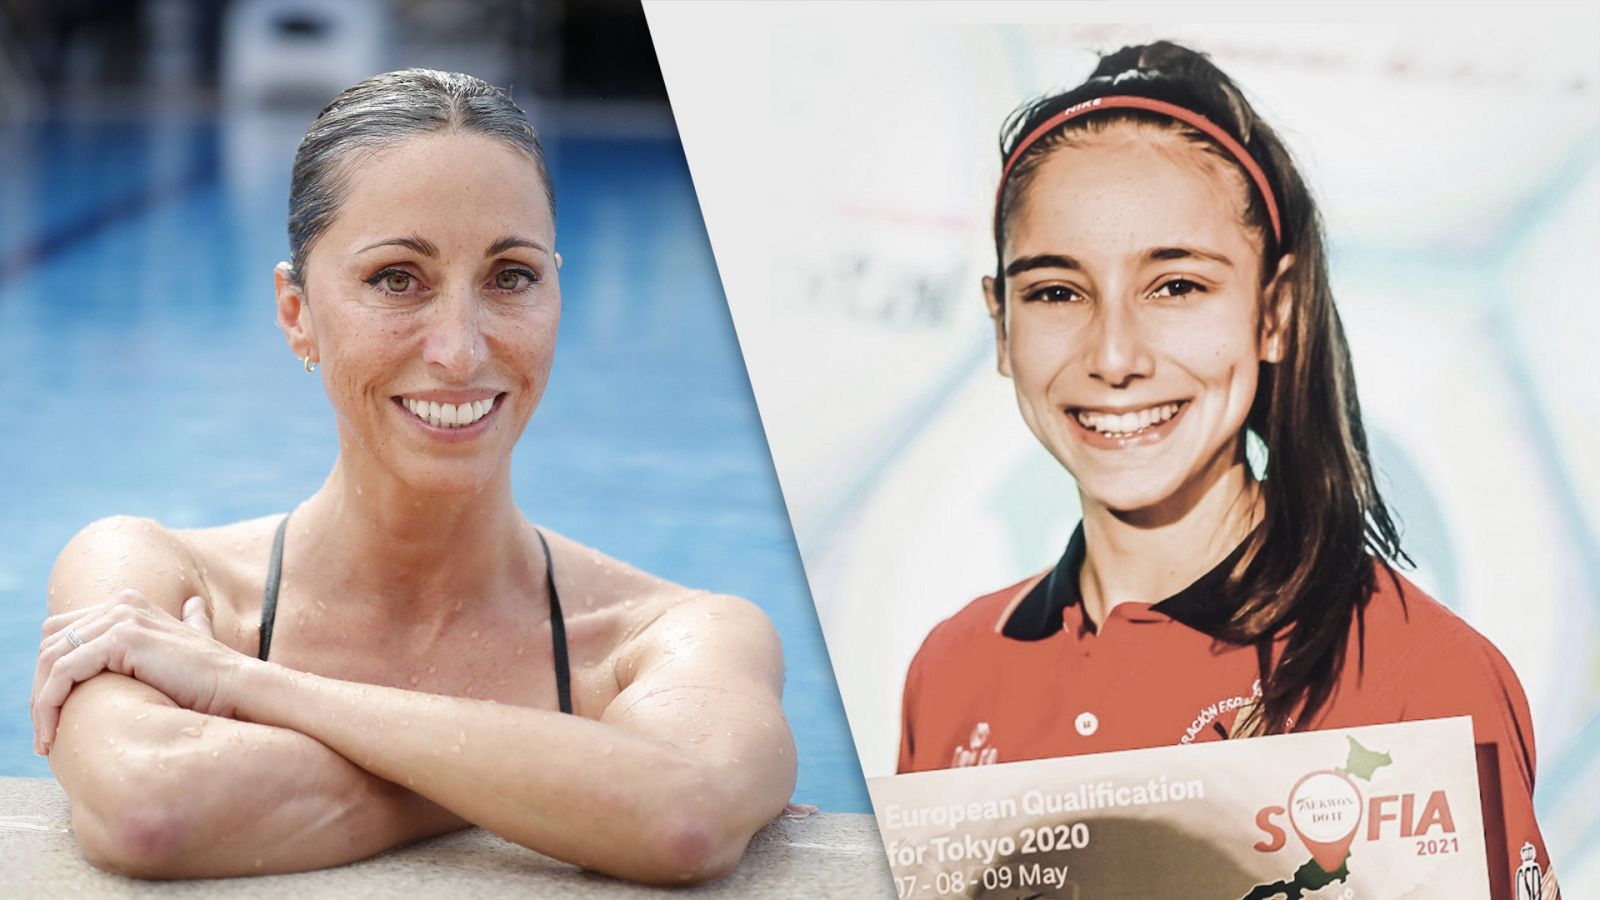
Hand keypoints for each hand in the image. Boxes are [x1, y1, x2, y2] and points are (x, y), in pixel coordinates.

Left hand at [33, 588, 249, 753]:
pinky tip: (54, 732)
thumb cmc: (214, 680)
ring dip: (40, 703)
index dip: (50, 673)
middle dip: (40, 689)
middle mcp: (122, 603)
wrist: (238, 688)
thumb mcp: (191, 644)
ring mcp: (121, 618)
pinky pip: (63, 672)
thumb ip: (188, 623)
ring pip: (50, 659)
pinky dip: (49, 704)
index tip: (53, 713)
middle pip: (50, 643)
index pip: (64, 631)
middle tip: (44, 732)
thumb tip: (193, 607)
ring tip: (46, 739)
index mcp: (130, 603)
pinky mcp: (121, 639)